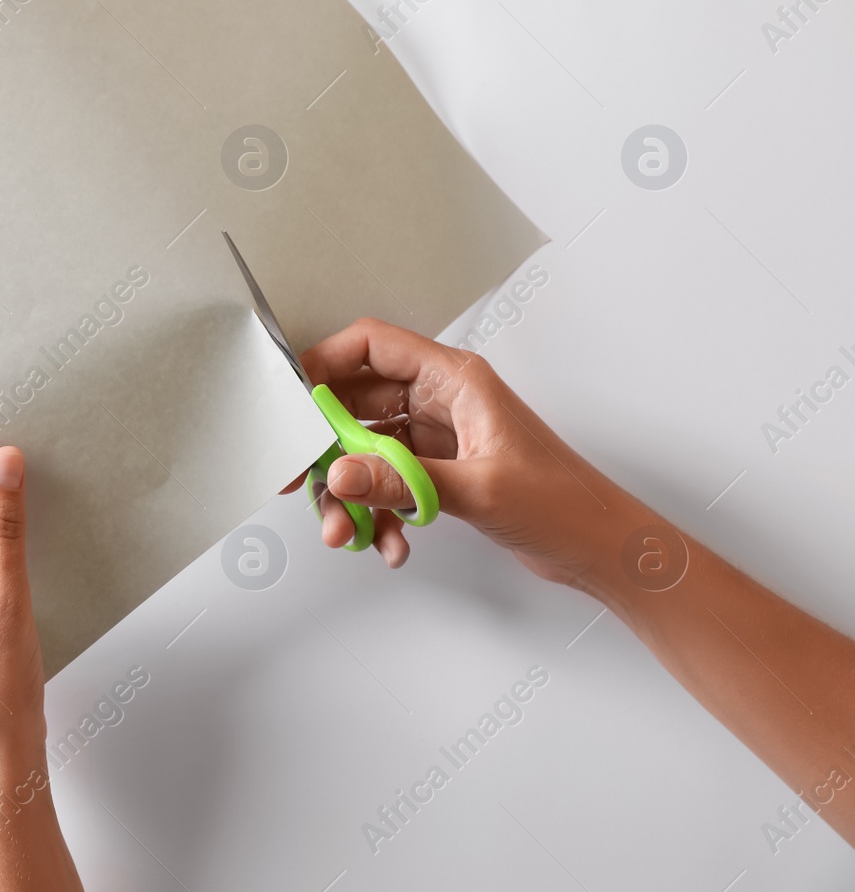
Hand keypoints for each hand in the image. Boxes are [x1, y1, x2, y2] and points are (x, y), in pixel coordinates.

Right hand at [285, 318, 649, 581]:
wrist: (601, 548)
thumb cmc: (564, 501)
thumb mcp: (475, 489)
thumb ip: (400, 481)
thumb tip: (340, 476)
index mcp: (454, 379)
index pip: (372, 345)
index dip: (324, 363)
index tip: (292, 400)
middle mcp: (442, 400)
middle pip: (357, 405)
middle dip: (327, 448)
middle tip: (301, 481)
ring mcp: (438, 437)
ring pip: (366, 451)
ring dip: (350, 493)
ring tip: (348, 532)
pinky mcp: (440, 472)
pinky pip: (387, 484)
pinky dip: (380, 513)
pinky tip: (390, 544)